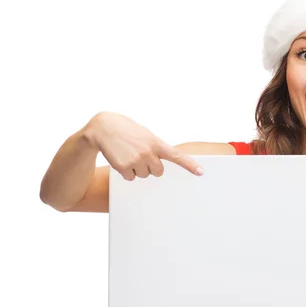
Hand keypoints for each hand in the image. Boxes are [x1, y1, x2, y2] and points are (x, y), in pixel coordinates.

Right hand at [85, 112, 202, 180]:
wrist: (103, 128)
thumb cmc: (126, 130)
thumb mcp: (145, 135)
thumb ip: (156, 147)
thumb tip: (161, 163)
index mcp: (156, 143)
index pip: (177, 156)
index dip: (190, 165)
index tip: (201, 172)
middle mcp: (148, 153)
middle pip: (158, 172)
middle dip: (150, 166)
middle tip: (139, 154)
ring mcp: (136, 161)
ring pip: (144, 175)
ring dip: (137, 168)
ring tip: (128, 153)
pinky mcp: (123, 167)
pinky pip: (131, 178)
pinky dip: (126, 172)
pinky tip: (120, 158)